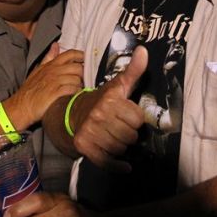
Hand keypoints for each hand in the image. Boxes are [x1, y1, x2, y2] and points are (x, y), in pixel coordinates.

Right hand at [8, 43, 83, 125]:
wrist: (21, 106)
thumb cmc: (30, 90)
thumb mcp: (38, 70)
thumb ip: (49, 57)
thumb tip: (56, 45)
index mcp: (51, 65)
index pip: (70, 54)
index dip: (81, 56)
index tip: (86, 61)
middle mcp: (54, 71)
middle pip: (77, 67)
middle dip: (83, 74)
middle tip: (83, 81)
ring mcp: (55, 82)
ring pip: (77, 79)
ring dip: (80, 86)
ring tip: (78, 90)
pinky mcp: (56, 93)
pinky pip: (73, 89)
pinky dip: (76, 93)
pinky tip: (74, 96)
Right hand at [69, 46, 147, 171]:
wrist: (72, 115)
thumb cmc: (102, 101)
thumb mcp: (118, 84)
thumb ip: (133, 70)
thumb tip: (143, 50)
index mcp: (110, 99)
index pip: (138, 118)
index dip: (135, 119)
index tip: (127, 116)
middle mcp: (99, 115)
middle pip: (131, 135)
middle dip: (129, 134)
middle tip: (120, 128)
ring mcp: (90, 131)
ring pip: (121, 148)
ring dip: (121, 146)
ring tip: (114, 137)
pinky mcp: (85, 146)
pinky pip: (107, 161)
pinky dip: (118, 166)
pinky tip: (125, 166)